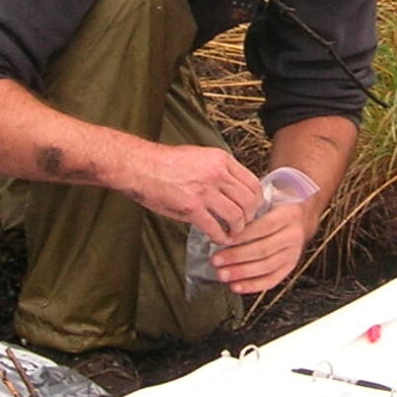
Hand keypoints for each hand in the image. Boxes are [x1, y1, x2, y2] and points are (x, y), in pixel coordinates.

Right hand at [123, 143, 262, 244]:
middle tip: (245, 224)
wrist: (140, 166)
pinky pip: (215, 227)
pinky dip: (221, 237)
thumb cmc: (166, 163)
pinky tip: (219, 239)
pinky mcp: (191, 207)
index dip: (257, 200)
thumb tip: (234, 189)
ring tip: (233, 234)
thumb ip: (219, 171)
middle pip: (249, 201)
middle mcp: (217, 173)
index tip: (253, 209)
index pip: (253, 183)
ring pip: (236, 216)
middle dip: (250, 217)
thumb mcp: (200, 157)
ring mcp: (205, 191)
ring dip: (237, 229)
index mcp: (221, 160)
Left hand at [209, 189, 312, 294]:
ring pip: (266, 266)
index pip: (264, 226)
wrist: (301, 220)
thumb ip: (251, 211)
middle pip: (263, 249)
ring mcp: (293, 254)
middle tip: (216, 260)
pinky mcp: (290, 268)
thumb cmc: (277, 210)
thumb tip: (223, 222)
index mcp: (288, 215)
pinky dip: (252, 285)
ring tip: (222, 274)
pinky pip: (271, 280)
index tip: (223, 240)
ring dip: (241, 272)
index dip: (243, 235)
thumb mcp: (269, 202)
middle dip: (236, 256)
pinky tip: (236, 286)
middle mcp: (293, 236)